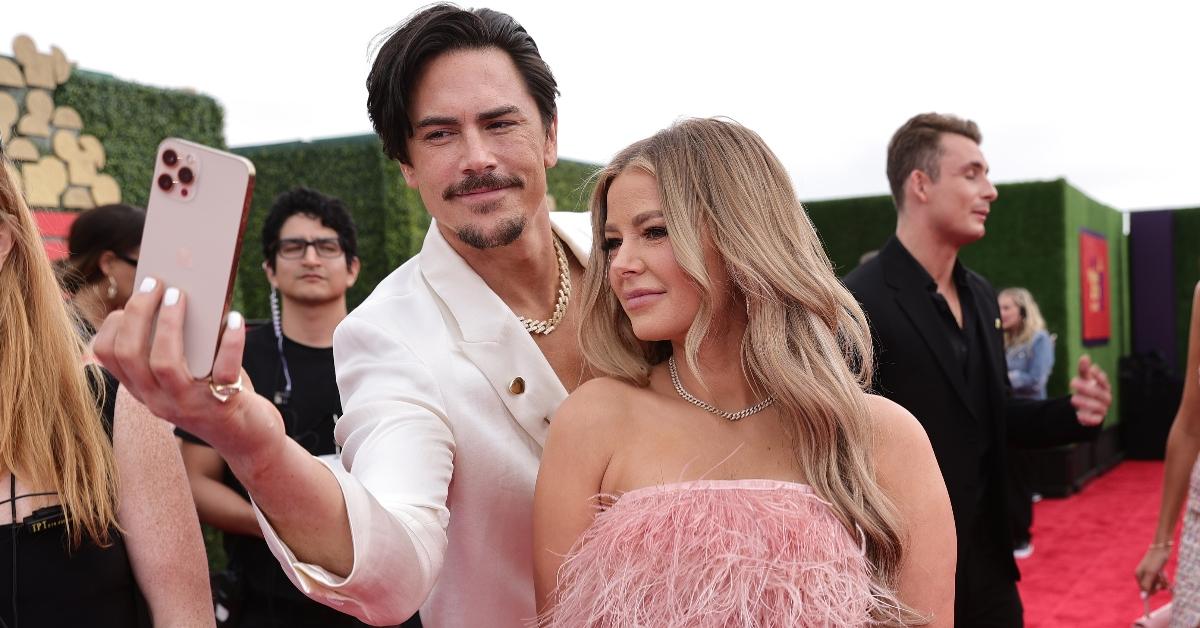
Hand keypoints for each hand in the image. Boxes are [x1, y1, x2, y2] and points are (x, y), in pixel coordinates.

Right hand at [92, 277, 278, 456]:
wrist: (247, 438)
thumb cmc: (214, 392)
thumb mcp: (185, 372)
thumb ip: (178, 343)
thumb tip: (179, 293)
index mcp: (142, 388)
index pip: (108, 355)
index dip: (114, 323)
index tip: (132, 299)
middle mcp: (157, 399)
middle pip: (130, 353)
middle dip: (139, 312)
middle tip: (156, 284)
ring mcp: (187, 406)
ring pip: (164, 363)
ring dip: (170, 324)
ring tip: (181, 296)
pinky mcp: (222, 406)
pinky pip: (224, 370)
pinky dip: (231, 342)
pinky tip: (235, 320)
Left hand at [1069, 355, 1110, 426]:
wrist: (1086, 408)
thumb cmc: (1087, 391)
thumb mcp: (1084, 380)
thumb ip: (1084, 370)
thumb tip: (1085, 357)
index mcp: (1104, 387)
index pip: (1104, 381)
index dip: (1099, 376)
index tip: (1091, 370)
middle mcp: (1105, 398)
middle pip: (1099, 393)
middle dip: (1086, 388)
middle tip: (1072, 383)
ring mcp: (1102, 409)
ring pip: (1097, 406)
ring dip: (1085, 402)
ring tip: (1073, 399)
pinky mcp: (1097, 419)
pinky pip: (1095, 420)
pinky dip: (1088, 418)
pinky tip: (1079, 414)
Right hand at [1135, 544, 1171, 593]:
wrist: (1162, 549)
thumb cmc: (1155, 560)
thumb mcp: (1151, 574)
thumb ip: (1147, 585)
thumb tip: (1143, 597)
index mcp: (1138, 575)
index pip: (1144, 590)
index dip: (1151, 591)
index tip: (1158, 588)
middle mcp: (1143, 575)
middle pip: (1150, 588)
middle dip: (1157, 586)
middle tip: (1161, 581)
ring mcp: (1150, 574)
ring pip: (1156, 585)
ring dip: (1162, 583)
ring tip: (1164, 577)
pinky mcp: (1156, 572)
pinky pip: (1160, 581)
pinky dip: (1164, 580)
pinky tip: (1165, 575)